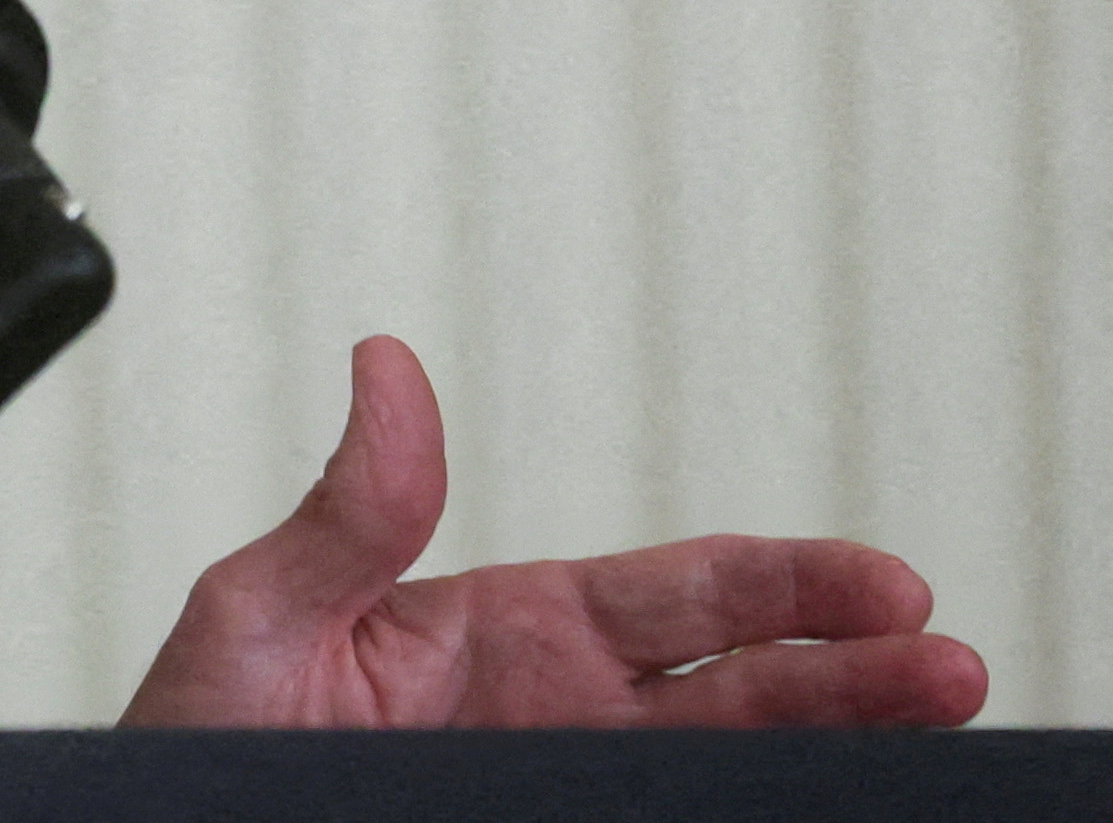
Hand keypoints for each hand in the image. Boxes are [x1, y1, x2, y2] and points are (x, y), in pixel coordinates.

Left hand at [121, 335, 983, 729]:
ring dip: (839, 747)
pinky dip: (761, 813)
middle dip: (854, 672)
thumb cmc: (192, 743)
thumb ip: (345, 513)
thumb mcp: (254, 616)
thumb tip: (384, 365)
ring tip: (938, 730)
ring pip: (732, 766)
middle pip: (742, 688)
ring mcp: (562, 785)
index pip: (677, 597)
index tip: (887, 585)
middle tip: (951, 666)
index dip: (787, 589)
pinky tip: (831, 802)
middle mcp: (553, 712)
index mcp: (500, 630)